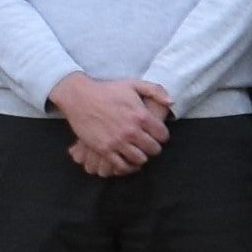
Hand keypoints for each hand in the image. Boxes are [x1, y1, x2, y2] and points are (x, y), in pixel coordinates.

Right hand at [48, 71, 168, 178]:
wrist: (80, 97)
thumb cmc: (107, 90)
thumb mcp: (133, 84)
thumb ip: (155, 90)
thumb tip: (171, 102)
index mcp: (141, 116)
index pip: (163, 135)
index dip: (162, 136)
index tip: (157, 134)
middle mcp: (131, 131)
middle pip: (153, 149)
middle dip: (153, 147)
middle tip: (148, 144)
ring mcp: (117, 142)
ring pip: (139, 159)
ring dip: (141, 157)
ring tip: (138, 151)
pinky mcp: (103, 149)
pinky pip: (121, 166)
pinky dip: (127, 167)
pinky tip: (128, 161)